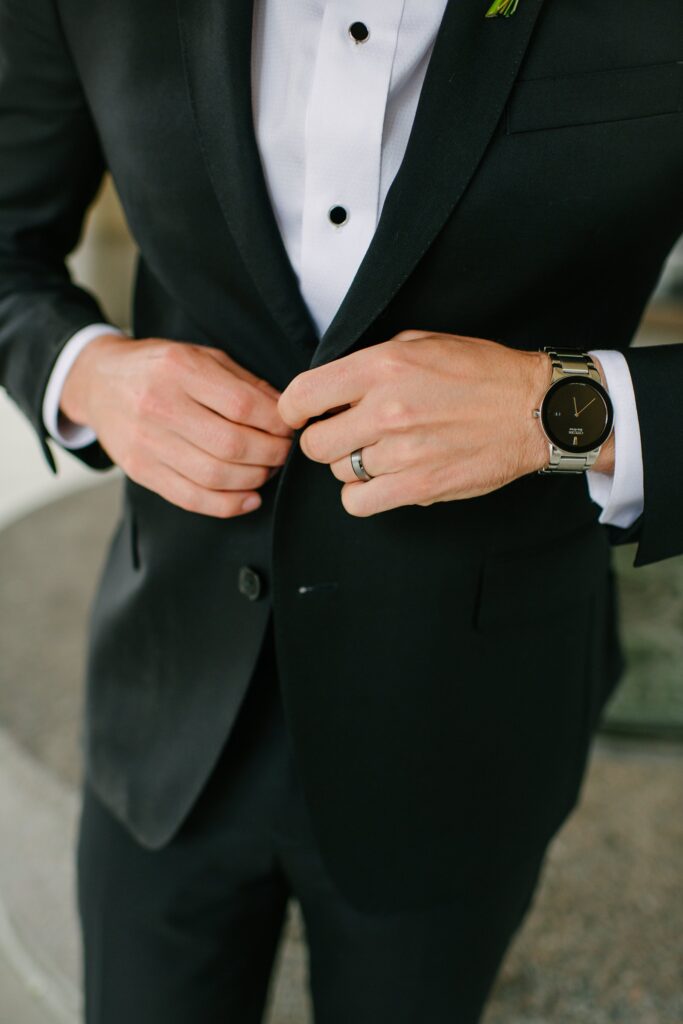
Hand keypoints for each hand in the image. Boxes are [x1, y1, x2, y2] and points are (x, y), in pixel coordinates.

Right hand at [61, 334, 293, 516]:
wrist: (98, 383)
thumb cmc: (158, 367)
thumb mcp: (201, 357)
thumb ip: (245, 383)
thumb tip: (284, 412)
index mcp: (179, 369)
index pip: (243, 405)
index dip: (276, 423)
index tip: (289, 427)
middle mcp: (159, 406)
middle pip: (232, 445)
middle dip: (271, 454)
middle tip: (283, 452)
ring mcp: (146, 442)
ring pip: (215, 476)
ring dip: (254, 479)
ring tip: (267, 470)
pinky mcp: (140, 470)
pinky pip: (190, 498)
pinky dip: (227, 505)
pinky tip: (249, 498)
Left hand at [278, 330, 552, 516]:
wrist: (533, 410)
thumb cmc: (480, 373)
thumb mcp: (420, 343)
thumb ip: (370, 363)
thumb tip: (330, 388)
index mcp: (382, 367)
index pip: (302, 395)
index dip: (293, 410)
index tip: (300, 415)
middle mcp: (386, 409)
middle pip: (314, 443)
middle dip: (324, 439)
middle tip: (346, 434)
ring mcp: (401, 453)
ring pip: (338, 472)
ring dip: (351, 465)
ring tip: (381, 452)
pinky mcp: (418, 488)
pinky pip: (357, 503)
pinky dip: (362, 495)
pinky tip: (381, 480)